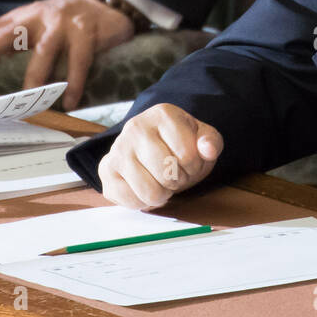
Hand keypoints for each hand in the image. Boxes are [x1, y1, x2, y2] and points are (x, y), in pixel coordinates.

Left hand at [0, 0, 133, 109]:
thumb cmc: (66, 19)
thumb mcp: (38, 24)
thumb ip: (19, 40)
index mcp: (22, 17)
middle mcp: (38, 17)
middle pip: (7, 34)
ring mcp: (63, 24)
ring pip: (44, 50)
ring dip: (34, 74)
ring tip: (25, 96)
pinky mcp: (87, 32)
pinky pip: (79, 61)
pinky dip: (73, 82)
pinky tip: (69, 100)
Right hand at [97, 104, 222, 208]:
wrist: (153, 146)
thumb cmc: (181, 143)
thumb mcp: (202, 139)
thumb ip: (211, 142)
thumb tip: (207, 150)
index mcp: (163, 114)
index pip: (187, 155)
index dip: (194, 166)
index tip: (190, 161)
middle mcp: (136, 127)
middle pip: (167, 173)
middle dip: (179, 180)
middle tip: (176, 173)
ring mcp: (117, 149)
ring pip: (150, 191)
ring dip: (163, 194)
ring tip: (162, 181)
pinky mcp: (105, 170)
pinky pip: (130, 201)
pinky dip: (144, 202)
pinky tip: (146, 187)